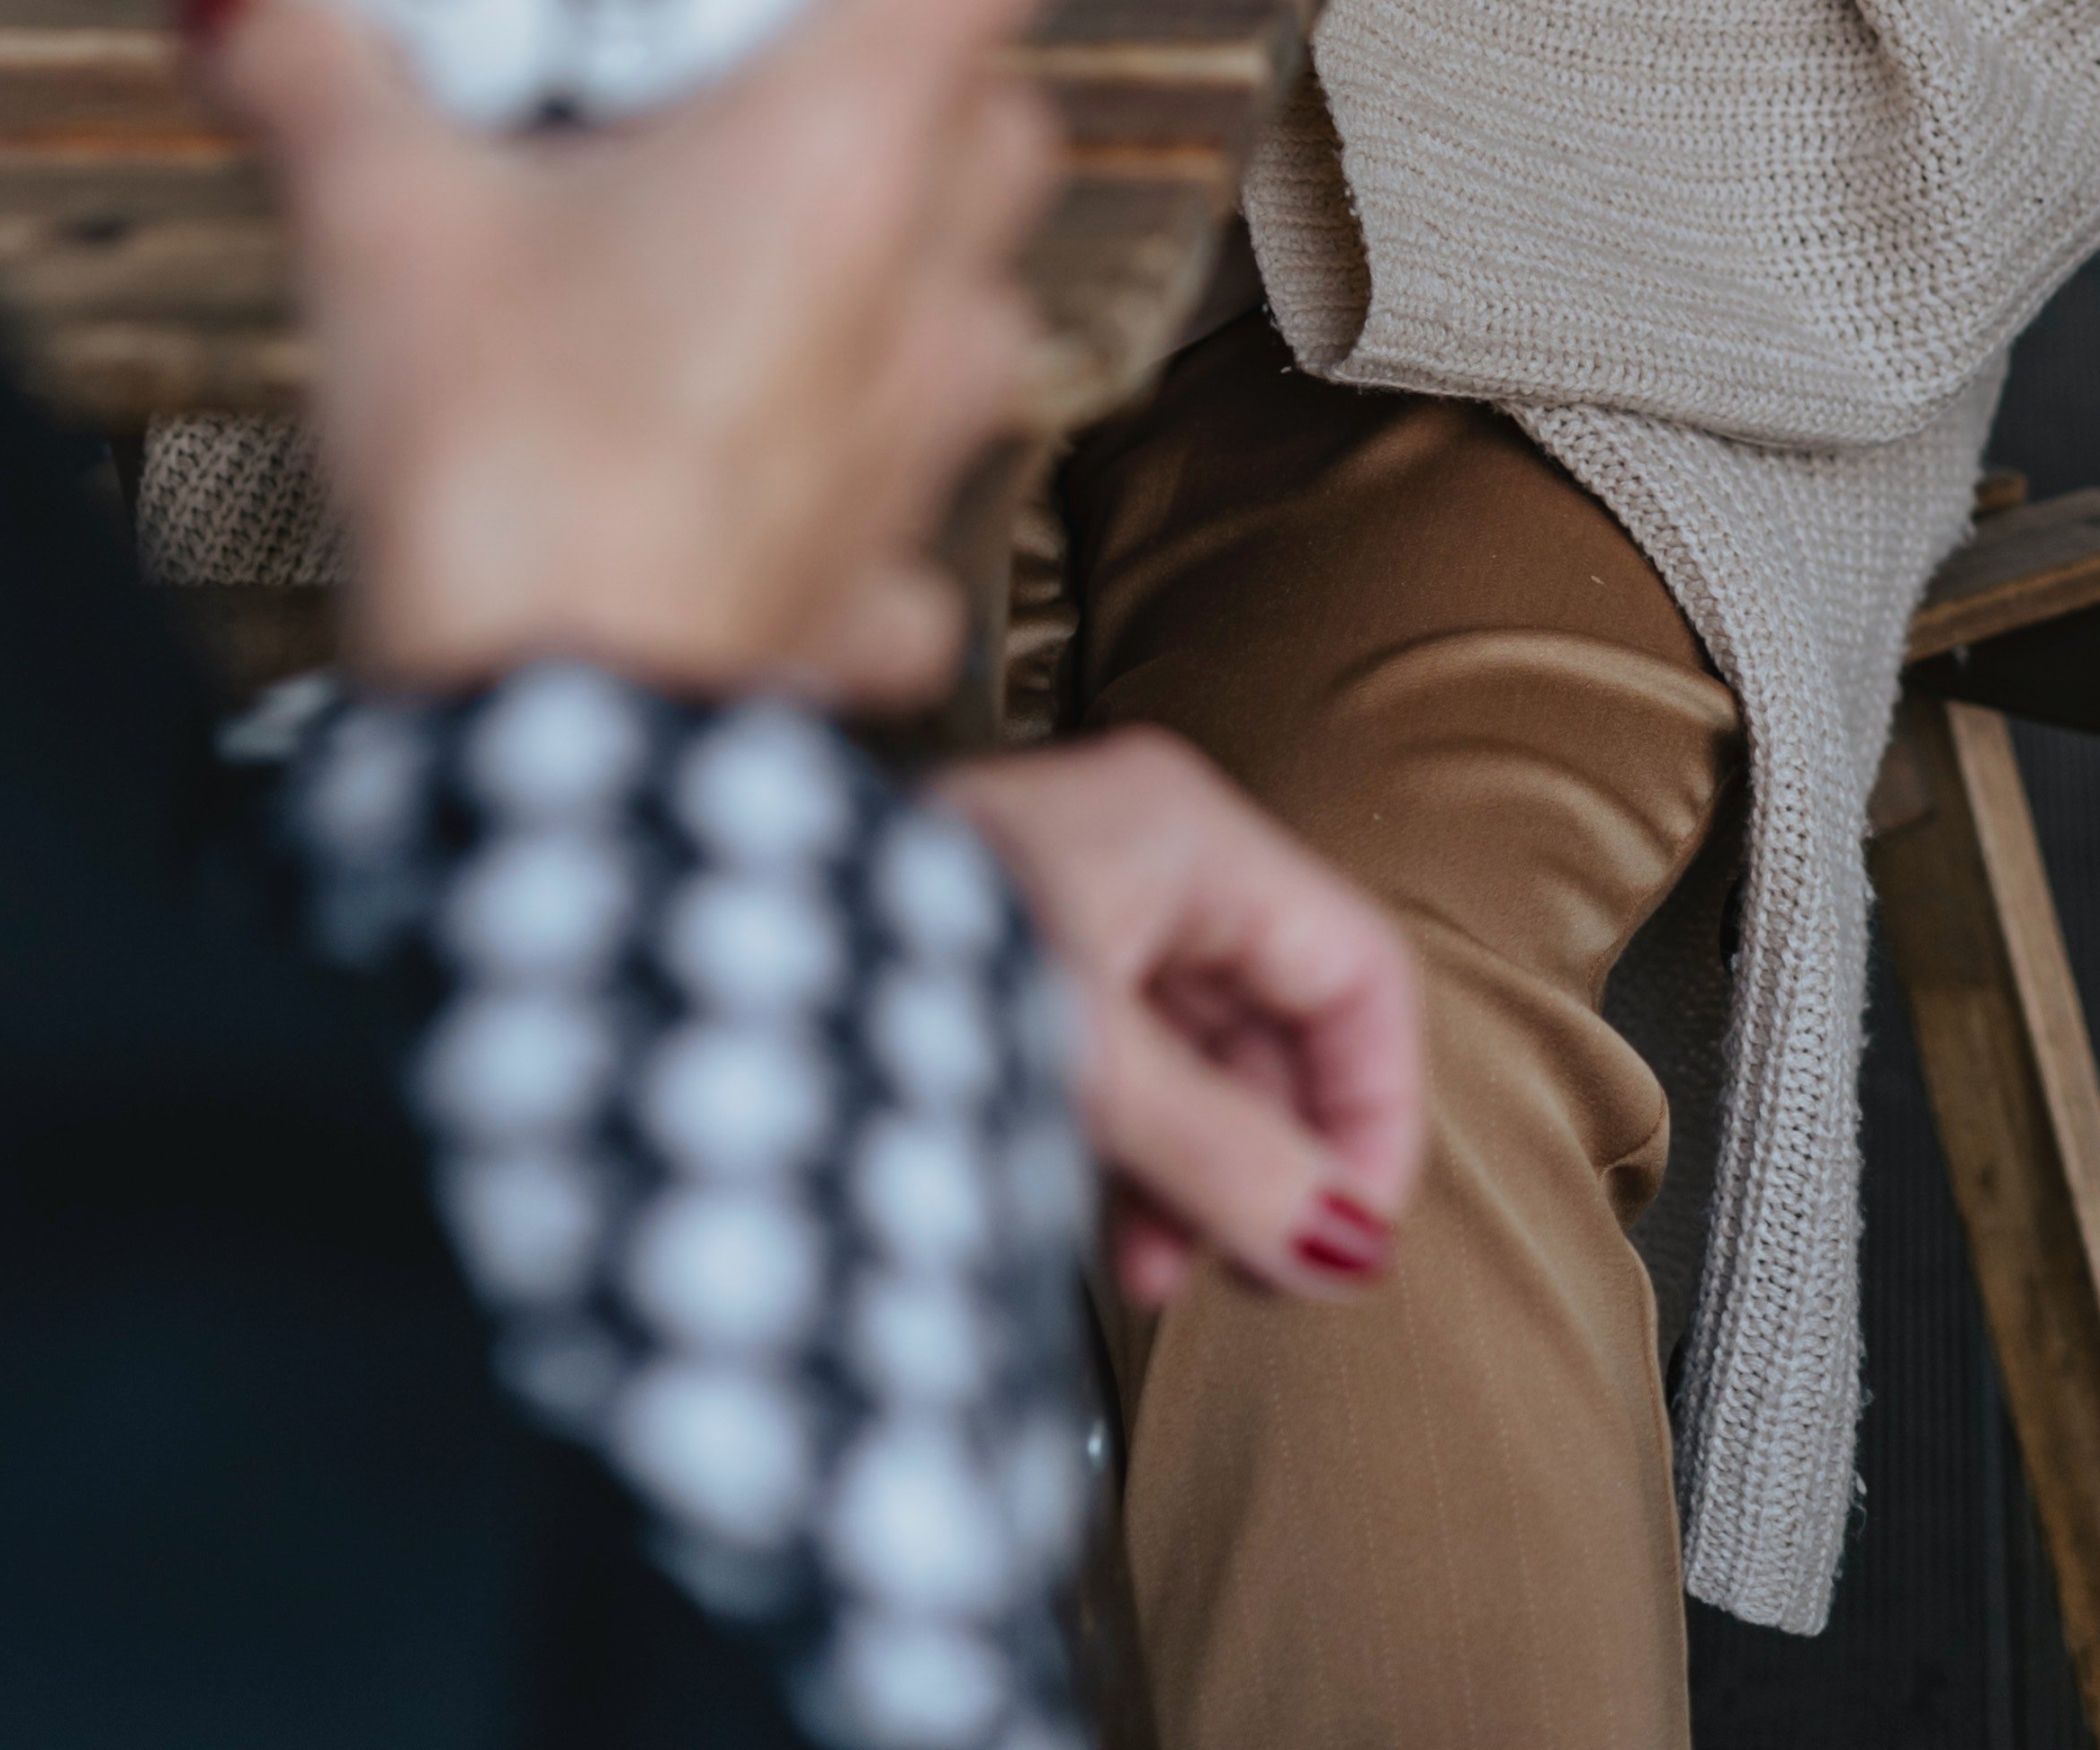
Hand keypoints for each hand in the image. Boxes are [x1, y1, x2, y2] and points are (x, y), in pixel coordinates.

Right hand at [204, 0, 1058, 705]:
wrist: (556, 756)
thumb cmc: (520, 493)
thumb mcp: (377, 228)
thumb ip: (310, 78)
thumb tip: (244, 2)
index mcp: (850, 144)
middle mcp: (928, 270)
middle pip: (987, 82)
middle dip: (888, 30)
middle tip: (753, 3)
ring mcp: (924, 420)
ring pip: (965, 265)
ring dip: (884, 219)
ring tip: (735, 203)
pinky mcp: (879, 549)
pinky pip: (902, 452)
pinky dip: (843, 422)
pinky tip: (740, 414)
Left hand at [936, 731, 1424, 1309]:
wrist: (723, 952)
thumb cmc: (903, 960)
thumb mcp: (1090, 1071)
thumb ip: (1225, 1161)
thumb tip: (1341, 1246)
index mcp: (1185, 829)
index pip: (1356, 968)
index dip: (1376, 1108)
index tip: (1354, 1232)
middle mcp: (1144, 844)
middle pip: (1282, 1013)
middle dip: (1276, 1153)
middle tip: (1263, 1269)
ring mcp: (1081, 892)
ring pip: (1202, 1047)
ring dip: (1202, 1169)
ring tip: (1163, 1270)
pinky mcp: (1023, 950)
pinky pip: (1128, 1055)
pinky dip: (1137, 1148)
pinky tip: (1111, 1234)